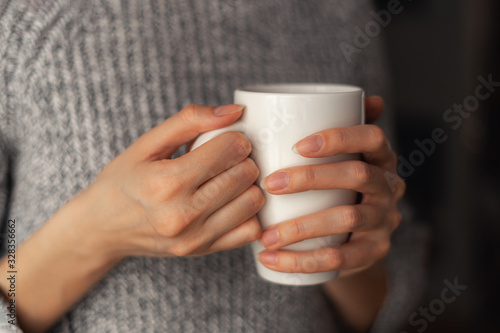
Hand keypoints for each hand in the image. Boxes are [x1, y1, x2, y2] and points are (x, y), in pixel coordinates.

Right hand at [0, 104, 265, 332]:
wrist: (102, 229)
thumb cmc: (124, 181)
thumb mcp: (147, 143)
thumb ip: (191, 120)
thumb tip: (236, 111)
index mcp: (167, 182)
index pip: (231, 149)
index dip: (235, 138)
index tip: (225, 140)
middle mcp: (183, 214)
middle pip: (246, 174)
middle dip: (243, 159)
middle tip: (228, 158)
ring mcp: (194, 238)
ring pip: (254, 202)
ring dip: (249, 185)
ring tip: (229, 179)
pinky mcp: (202, 251)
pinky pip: (250, 231)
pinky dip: (249, 213)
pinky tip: (232, 202)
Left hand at [257, 96, 404, 276]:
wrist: (356, 238)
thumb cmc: (338, 186)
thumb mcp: (341, 157)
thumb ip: (335, 128)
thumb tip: (341, 98)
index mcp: (381, 158)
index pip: (372, 138)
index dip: (339, 137)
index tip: (297, 144)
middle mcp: (389, 187)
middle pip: (358, 176)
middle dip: (311, 177)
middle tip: (269, 184)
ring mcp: (384, 222)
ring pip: (348, 220)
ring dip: (302, 227)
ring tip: (265, 234)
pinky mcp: (373, 253)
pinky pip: (339, 260)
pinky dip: (301, 260)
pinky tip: (269, 260)